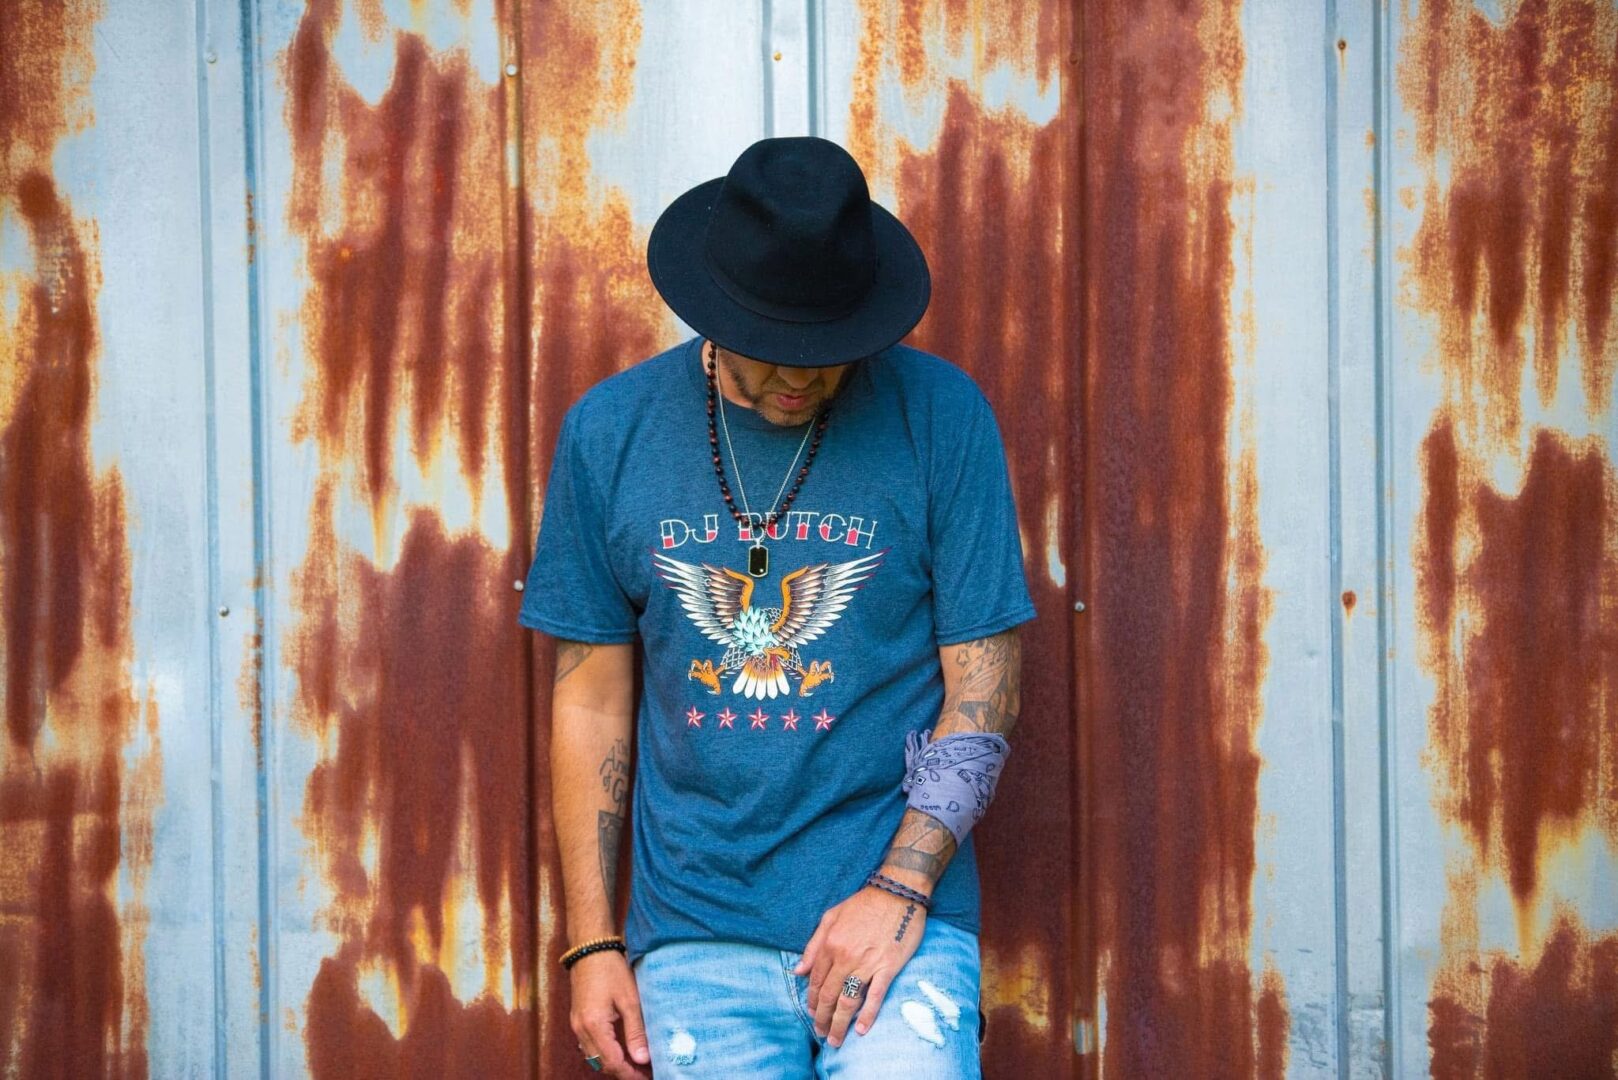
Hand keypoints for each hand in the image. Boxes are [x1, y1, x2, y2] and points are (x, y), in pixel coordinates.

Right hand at [568, 950, 650, 1078]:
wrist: (590, 949)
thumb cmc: (611, 969)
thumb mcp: (630, 999)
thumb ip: (636, 1031)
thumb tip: (643, 1059)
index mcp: (594, 1025)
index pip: (612, 1062)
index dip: (630, 1074)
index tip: (647, 1077)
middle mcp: (581, 1029)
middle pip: (601, 1064)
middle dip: (623, 1072)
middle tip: (645, 1072)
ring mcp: (577, 1025)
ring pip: (594, 1057)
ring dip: (614, 1064)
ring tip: (637, 1064)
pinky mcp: (577, 1020)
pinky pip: (590, 1046)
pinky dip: (605, 1053)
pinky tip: (622, 1050)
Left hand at [793, 885, 927, 1046]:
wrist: (897, 893)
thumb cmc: (864, 903)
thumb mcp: (831, 916)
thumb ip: (814, 944)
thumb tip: (799, 970)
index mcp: (830, 944)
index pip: (816, 980)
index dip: (813, 1000)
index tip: (813, 1014)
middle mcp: (845, 957)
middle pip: (829, 995)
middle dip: (823, 1018)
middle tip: (821, 1033)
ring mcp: (867, 964)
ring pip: (848, 1001)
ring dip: (840, 1023)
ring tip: (836, 1039)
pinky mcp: (887, 967)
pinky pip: (875, 996)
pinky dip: (868, 1015)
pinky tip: (862, 1030)